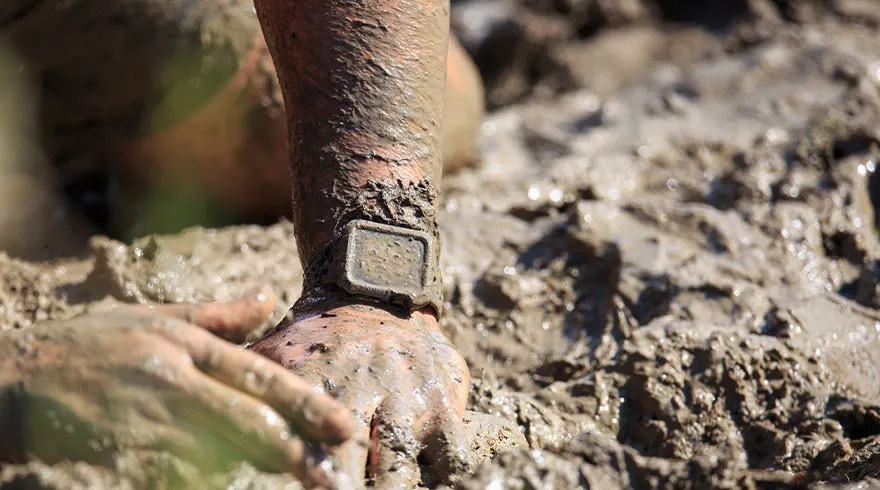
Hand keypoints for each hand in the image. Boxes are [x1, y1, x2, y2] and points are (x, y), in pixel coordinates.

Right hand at [0, 290, 351, 486]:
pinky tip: (222, 476)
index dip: (304, 403)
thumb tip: (268, 299)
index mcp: (184, 345)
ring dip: (255, 462)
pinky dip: (201, 474)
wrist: (12, 379)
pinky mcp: (121, 452)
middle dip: (295, 448)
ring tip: (295, 472)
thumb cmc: (88, 346)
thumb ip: (216, 316)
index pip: (258, 374)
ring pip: (218, 450)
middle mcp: (172, 379)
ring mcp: (146, 418)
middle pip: (246, 418)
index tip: (341, 426)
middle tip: (332, 472)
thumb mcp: (152, 319)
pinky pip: (174, 470)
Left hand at [251, 299, 470, 487]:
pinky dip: (445, 476)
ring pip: (400, 466)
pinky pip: (451, 452)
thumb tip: (217, 424)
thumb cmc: (318, 335)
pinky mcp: (443, 399)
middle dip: (345, 489)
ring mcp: (406, 399)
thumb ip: (251, 388)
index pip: (304, 443)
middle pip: (351, 463)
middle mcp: (362, 392)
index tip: (312, 487)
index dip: (308, 475)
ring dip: (390, 488)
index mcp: (316, 383)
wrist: (377, 289)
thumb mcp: (277, 351)